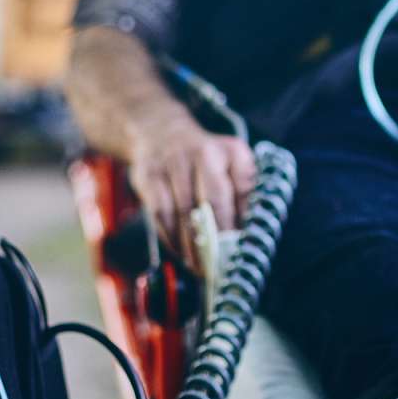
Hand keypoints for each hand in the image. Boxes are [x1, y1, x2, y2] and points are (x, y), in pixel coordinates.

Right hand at [126, 113, 254, 261]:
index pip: (245, 188)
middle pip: (213, 200)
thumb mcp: (231, 164)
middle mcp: (203, 152)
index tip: (244, 249)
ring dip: (192, 245)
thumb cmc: (203, 159)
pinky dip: (171, 237)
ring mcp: (173, 162)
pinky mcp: (149, 175)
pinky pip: (160, 213)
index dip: (245, 221)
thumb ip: (243, 195)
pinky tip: (180, 252)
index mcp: (232, 151)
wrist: (159, 131)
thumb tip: (249, 237)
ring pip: (184, 211)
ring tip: (201, 267)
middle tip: (222, 265)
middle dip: (218, 238)